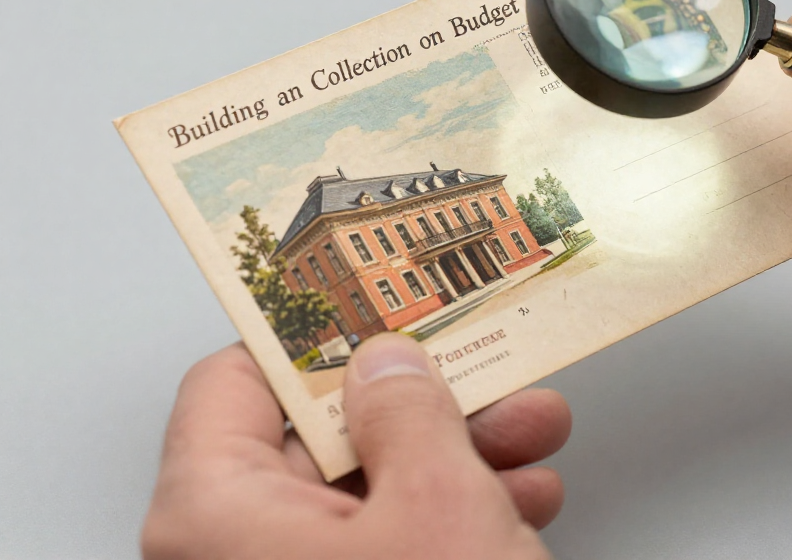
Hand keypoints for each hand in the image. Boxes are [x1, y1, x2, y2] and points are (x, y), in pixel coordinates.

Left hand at [142, 335, 570, 558]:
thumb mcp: (439, 505)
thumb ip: (410, 411)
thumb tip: (389, 361)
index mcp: (215, 517)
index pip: (234, 382)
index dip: (311, 334)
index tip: (376, 299)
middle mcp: (240, 554)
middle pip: (319, 433)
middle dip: (421, 398)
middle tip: (482, 365)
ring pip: (371, 487)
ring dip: (459, 451)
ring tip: (532, 431)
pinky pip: (393, 541)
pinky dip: (458, 511)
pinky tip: (523, 497)